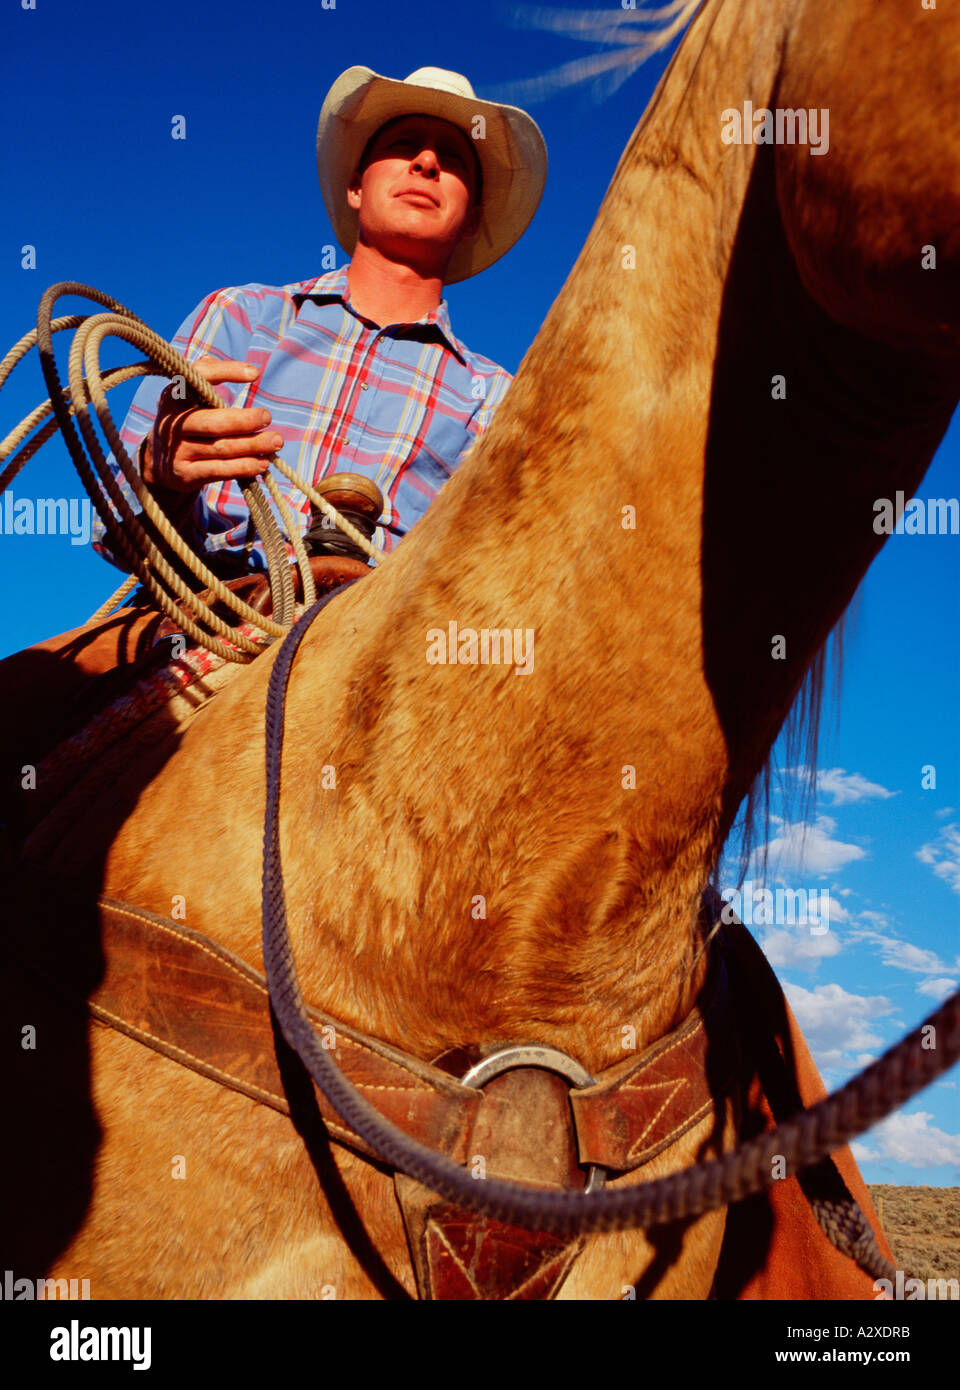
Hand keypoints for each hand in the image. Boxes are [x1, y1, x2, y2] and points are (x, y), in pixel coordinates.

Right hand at [141, 357, 282, 493]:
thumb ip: (211, 378)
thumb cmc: (188, 421)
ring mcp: (178, 450)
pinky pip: (220, 471)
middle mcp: (173, 423)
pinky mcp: (186, 475)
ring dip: (252, 445)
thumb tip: (248, 371)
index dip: (226, 372)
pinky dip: (244, 467)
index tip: (254, 374)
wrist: (160, 463)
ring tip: (276, 441)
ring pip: (221, 448)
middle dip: (244, 421)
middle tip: (267, 417)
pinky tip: (263, 463)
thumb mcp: (190, 398)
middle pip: (213, 423)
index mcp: (174, 396)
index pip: (199, 378)